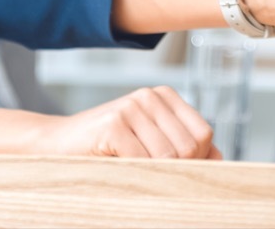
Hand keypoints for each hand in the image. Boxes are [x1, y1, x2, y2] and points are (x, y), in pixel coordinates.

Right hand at [0, 86, 218, 157]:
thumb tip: (220, 159)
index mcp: (164, 97)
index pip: (203, 134)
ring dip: (154, 176)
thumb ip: (184, 150)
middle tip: (151, 180)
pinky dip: (135, 177)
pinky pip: (143, 162)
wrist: (54, 148)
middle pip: (190, 146)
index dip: (196, 162)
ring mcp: (131, 106)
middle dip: (178, 171)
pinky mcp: (114, 122)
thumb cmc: (105, 152)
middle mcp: (150, 96)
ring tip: (132, 175)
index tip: (175, 176)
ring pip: (169, 157)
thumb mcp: (149, 147)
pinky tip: (117, 171)